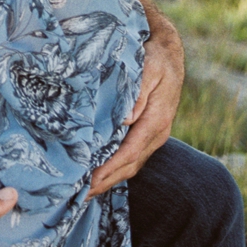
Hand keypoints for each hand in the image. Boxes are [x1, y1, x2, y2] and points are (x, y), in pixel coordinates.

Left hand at [89, 3, 183, 195]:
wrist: (167, 51)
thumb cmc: (154, 57)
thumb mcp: (149, 69)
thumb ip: (139, 93)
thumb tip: (126, 119)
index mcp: (156, 121)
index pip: (129, 152)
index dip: (109, 169)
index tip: (89, 182)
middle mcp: (156, 133)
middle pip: (129, 165)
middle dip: (105, 182)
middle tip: (78, 195)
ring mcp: (152, 135)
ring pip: (130, 164)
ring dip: (109, 179)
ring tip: (84, 192)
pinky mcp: (145, 132)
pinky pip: (130, 155)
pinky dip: (114, 168)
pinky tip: (97, 173)